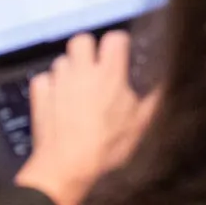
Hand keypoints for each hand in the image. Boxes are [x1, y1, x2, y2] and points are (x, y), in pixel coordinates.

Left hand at [15, 32, 156, 204]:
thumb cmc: (104, 147)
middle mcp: (83, 72)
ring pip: (61, 59)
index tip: (120, 53)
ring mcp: (59, 83)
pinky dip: (48, 85)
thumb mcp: (138, 125)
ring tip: (75, 84)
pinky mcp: (41, 97)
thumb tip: (165, 86)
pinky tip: (56, 96)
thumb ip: (152, 101)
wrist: (66, 168)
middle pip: (82, 39)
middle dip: (87, 49)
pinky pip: (41, 79)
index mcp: (110, 74)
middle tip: (93, 65)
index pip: (114, 37)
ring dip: (68, 69)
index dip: (118, 42)